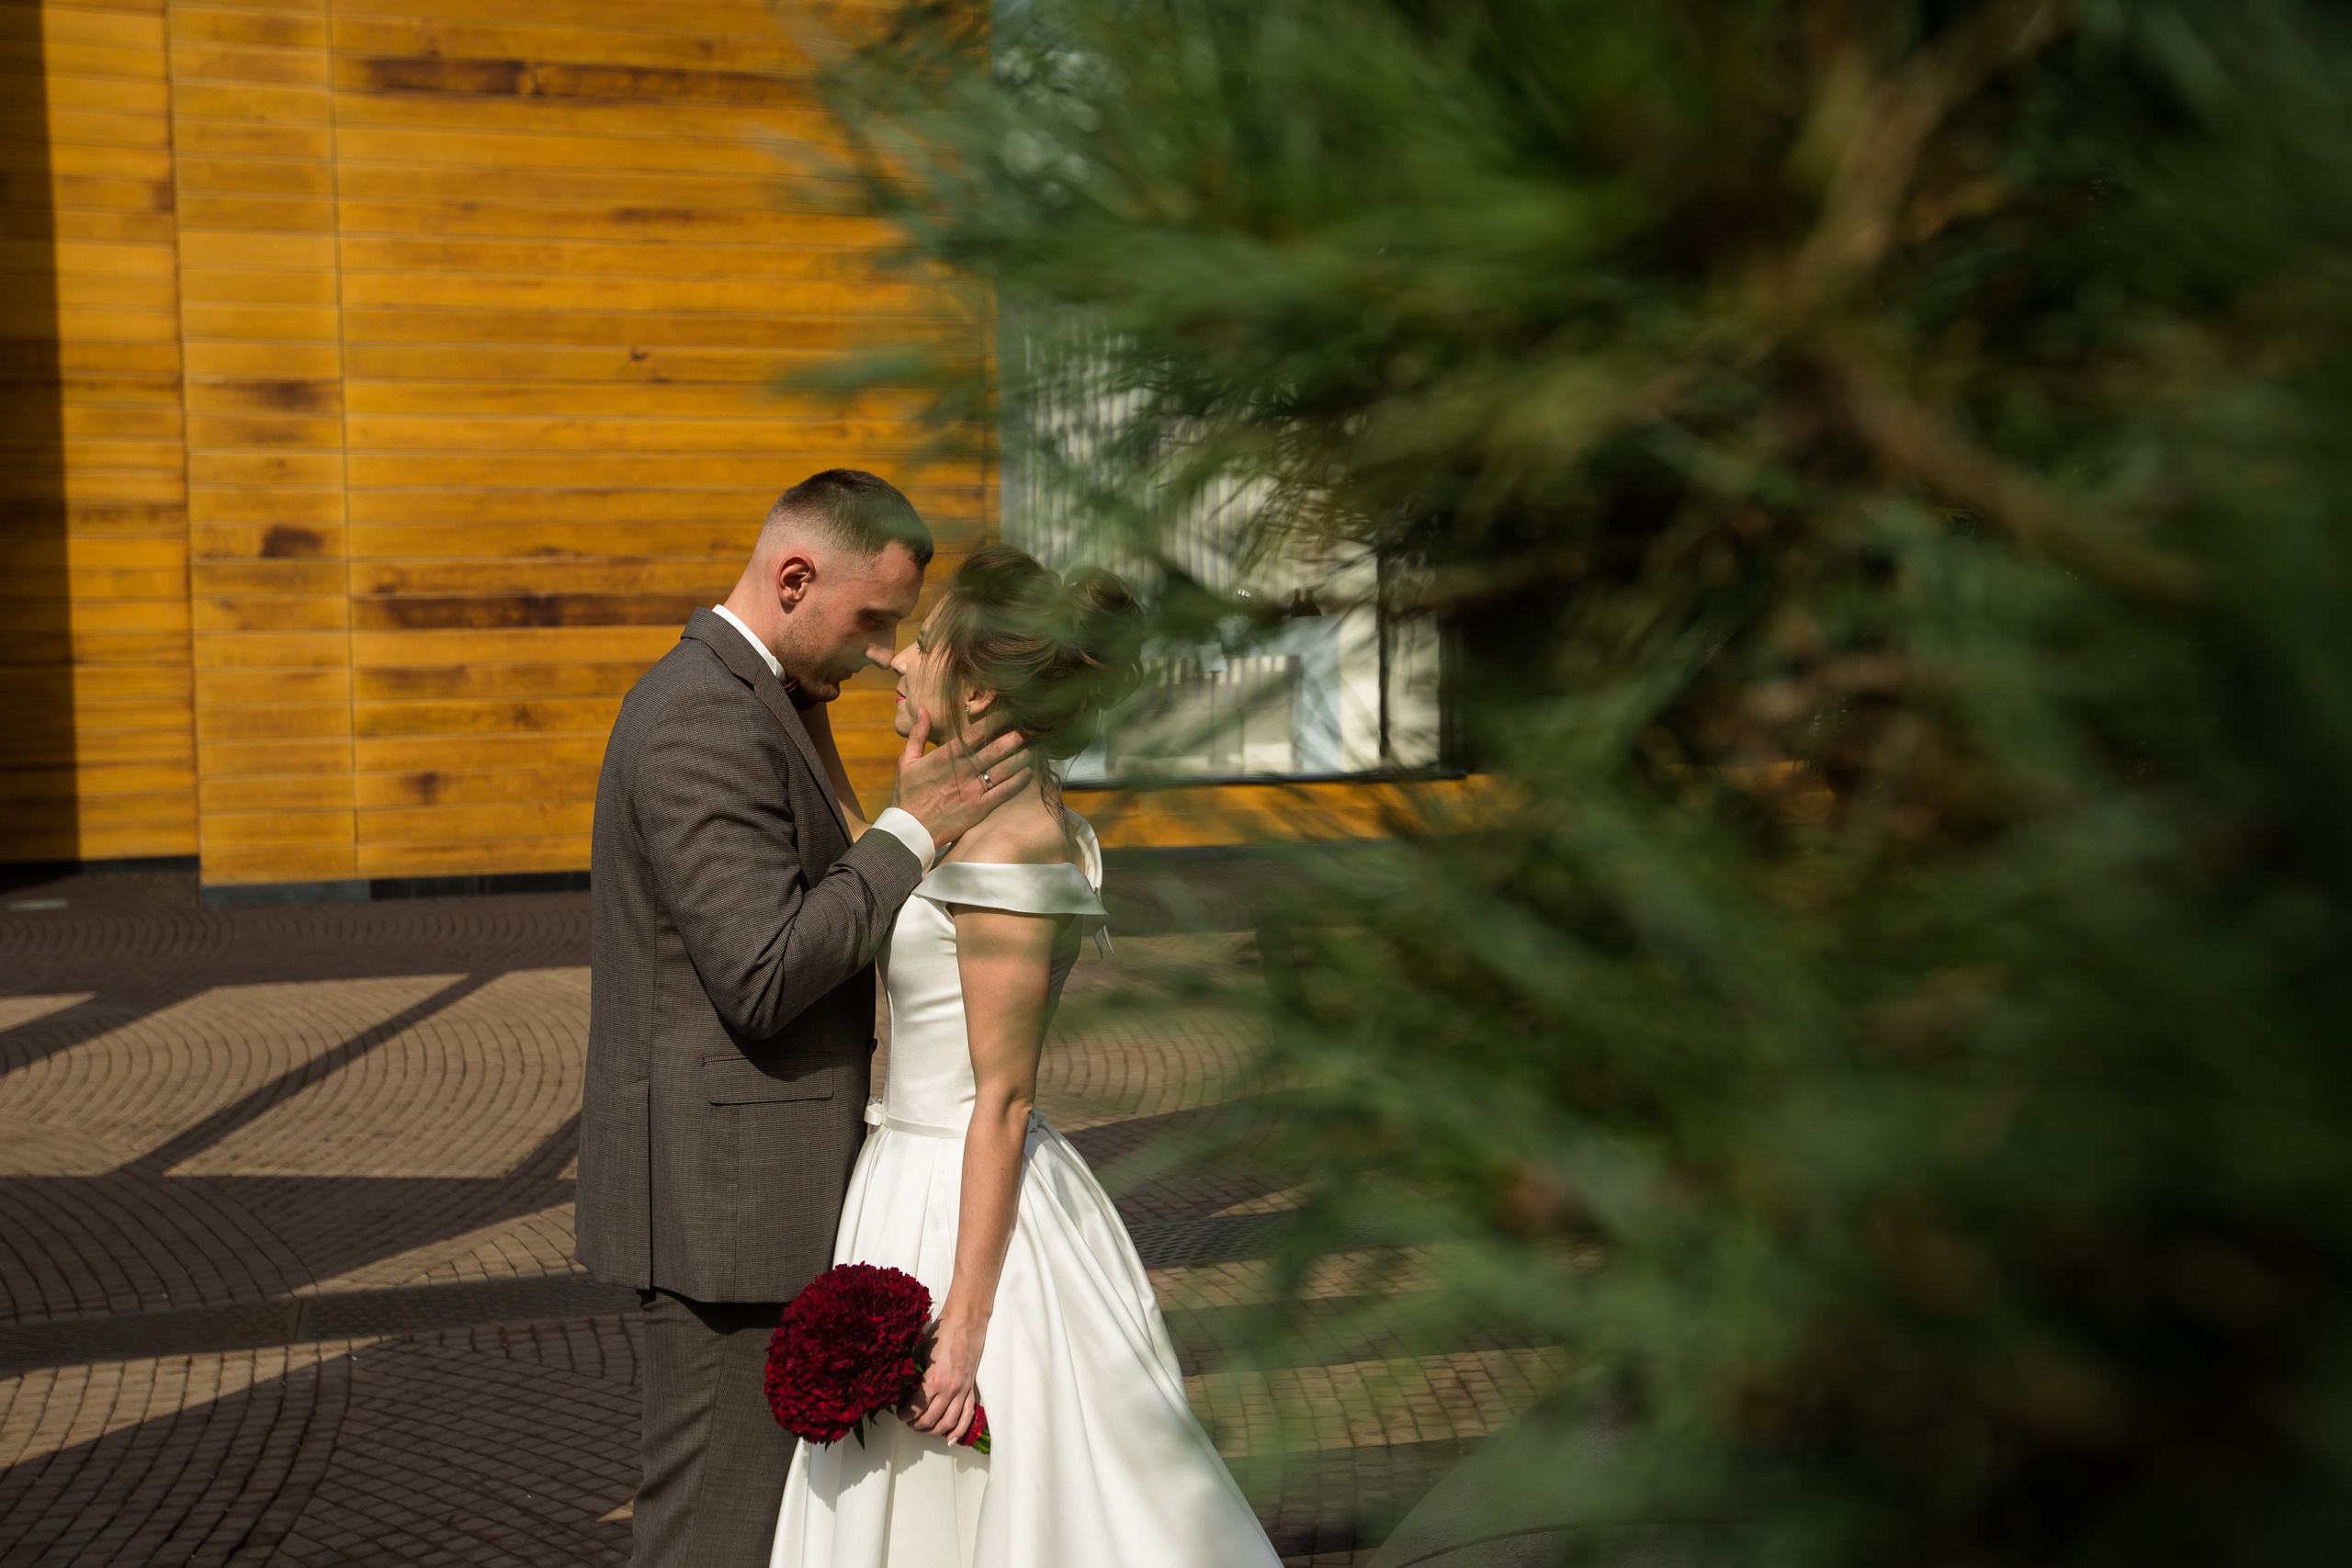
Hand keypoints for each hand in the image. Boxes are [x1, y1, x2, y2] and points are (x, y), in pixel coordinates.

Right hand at [893, 708, 1031, 844]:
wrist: (909, 831)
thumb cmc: (907, 796)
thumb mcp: (907, 762)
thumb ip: (917, 735)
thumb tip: (923, 710)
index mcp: (945, 757)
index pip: (976, 733)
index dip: (996, 721)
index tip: (1011, 712)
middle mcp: (962, 771)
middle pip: (995, 749)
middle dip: (1015, 736)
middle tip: (1032, 726)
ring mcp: (972, 790)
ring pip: (1003, 769)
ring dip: (1021, 756)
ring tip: (1036, 746)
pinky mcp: (978, 809)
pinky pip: (1003, 792)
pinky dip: (1017, 782)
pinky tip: (1029, 772)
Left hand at [903, 1315, 984, 1444]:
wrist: (965, 1322)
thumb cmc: (942, 1333)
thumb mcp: (920, 1353)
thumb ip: (913, 1373)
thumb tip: (903, 1387)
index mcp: (934, 1380)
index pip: (916, 1409)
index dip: (905, 1415)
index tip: (900, 1413)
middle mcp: (949, 1390)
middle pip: (930, 1420)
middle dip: (916, 1425)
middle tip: (908, 1422)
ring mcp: (962, 1391)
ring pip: (948, 1423)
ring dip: (934, 1431)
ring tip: (923, 1429)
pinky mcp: (970, 1389)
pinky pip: (967, 1416)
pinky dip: (959, 1431)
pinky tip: (950, 1439)